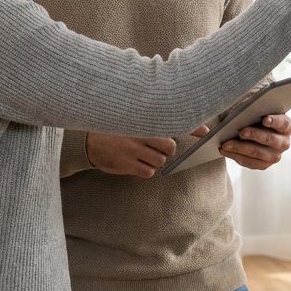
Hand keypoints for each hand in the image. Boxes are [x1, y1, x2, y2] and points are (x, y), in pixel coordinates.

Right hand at [86, 126, 208, 177]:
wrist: (85, 142)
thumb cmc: (110, 129)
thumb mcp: (128, 118)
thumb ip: (148, 119)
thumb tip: (172, 122)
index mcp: (141, 120)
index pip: (172, 122)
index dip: (191, 126)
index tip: (205, 131)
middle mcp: (140, 134)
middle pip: (170, 147)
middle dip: (166, 148)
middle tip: (154, 145)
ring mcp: (134, 150)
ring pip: (160, 161)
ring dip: (154, 159)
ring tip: (140, 152)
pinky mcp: (128, 165)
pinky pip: (148, 172)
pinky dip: (145, 169)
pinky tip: (134, 162)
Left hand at [220, 113, 290, 170]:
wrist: (250, 127)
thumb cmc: (254, 114)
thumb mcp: (255, 106)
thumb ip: (253, 105)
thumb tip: (242, 107)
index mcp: (286, 125)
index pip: (283, 123)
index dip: (275, 121)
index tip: (264, 119)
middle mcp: (284, 142)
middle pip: (270, 139)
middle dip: (254, 135)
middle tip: (241, 131)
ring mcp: (275, 156)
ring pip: (258, 154)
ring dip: (240, 148)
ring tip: (226, 144)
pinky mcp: (263, 164)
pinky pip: (250, 163)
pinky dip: (235, 156)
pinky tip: (224, 150)